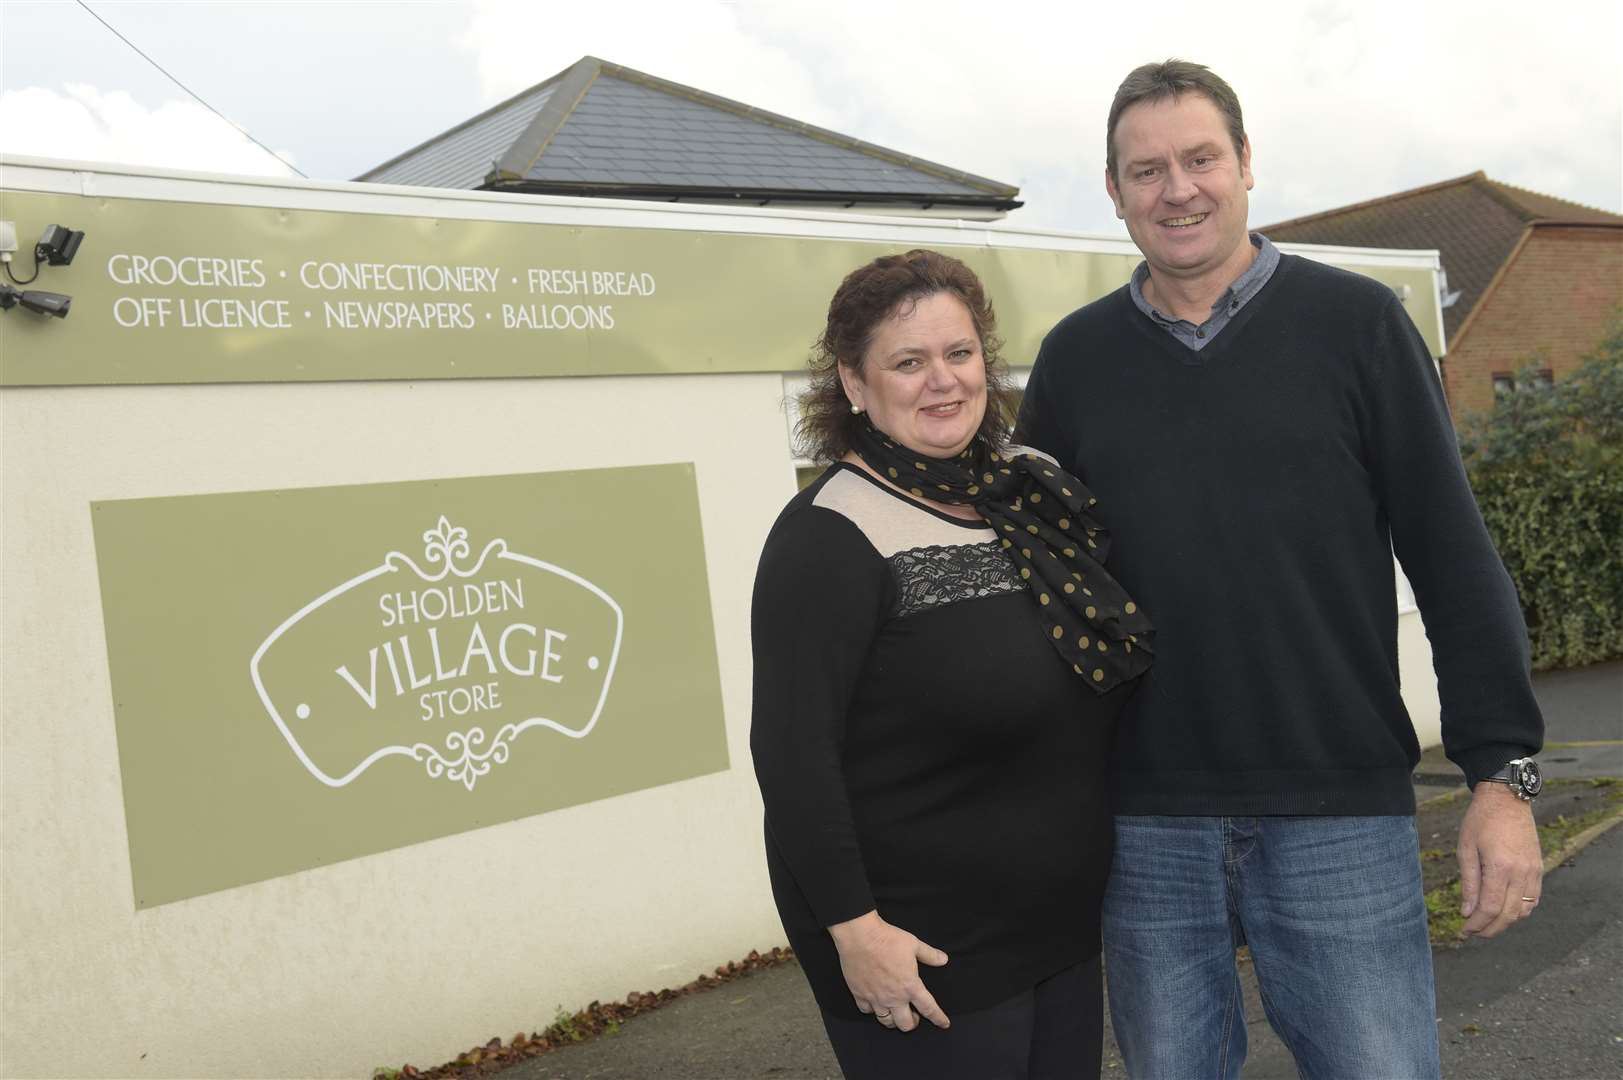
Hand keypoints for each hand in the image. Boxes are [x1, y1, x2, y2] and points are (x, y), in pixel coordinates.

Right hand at [827, 910, 950, 1030]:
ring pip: (886, 1022)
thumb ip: (930, 955)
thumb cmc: (888, 939)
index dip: (938, 1018)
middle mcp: (894, 998)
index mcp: (910, 986)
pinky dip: (872, 1010)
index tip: (944, 1023)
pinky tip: (875, 1004)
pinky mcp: (860, 995)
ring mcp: (876, 998)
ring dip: (893, 1020)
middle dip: (912, 1023)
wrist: (860, 936)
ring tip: (895, 1012)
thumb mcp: (914, 944)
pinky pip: (867, 1011)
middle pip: (906, 1024)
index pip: (929, 1009)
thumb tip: (944, 959)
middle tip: (913, 1015)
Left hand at [1458, 781, 1542, 937]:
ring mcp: (1534, 872)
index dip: (1477, 924)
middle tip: (1472, 933)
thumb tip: (1467, 912)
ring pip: (1523, 911)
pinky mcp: (1539, 869)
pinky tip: (1503, 911)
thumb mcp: (1466, 848)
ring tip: (1485, 924)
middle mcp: (1522, 873)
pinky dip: (1519, 911)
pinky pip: (1533, 900)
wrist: (1507, 799)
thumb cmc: (1480, 820)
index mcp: (1500, 867)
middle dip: (1489, 929)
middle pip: (1508, 915)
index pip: (1490, 908)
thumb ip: (1468, 882)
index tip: (1464, 931)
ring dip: (1505, 922)